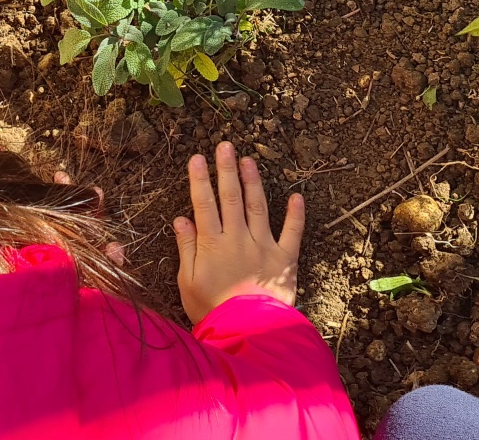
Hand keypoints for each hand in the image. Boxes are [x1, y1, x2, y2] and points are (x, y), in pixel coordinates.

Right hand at [174, 141, 303, 323]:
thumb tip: (181, 219)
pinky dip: (295, 214)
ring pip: (257, 207)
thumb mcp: (188, 282)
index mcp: (213, 244)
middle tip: (224, 146)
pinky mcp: (285, 259)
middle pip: (230, 197)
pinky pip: (292, 232)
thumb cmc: (212, 310)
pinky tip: (296, 196)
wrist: (247, 332)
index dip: (199, 180)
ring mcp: (264, 246)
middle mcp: (238, 238)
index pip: (204, 204)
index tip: (197, 158)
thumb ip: (187, 248)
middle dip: (226, 170)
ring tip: (249, 160)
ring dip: (253, 182)